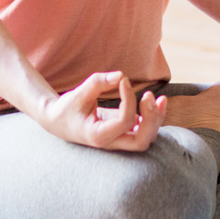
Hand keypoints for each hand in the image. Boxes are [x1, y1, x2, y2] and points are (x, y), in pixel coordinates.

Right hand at [38, 72, 165, 151]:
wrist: (59, 121)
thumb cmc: (67, 108)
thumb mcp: (78, 94)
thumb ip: (98, 83)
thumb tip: (120, 75)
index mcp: (98, 136)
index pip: (124, 122)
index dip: (129, 99)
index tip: (123, 81)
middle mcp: (111, 142)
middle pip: (141, 141)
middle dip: (151, 120)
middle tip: (148, 96)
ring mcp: (119, 140)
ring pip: (147, 138)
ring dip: (156, 119)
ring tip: (160, 98)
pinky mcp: (124, 133)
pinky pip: (145, 130)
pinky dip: (154, 117)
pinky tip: (158, 101)